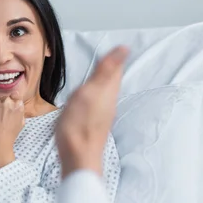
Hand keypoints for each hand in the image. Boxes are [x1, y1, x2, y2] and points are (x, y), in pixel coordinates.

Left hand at [0, 92, 24, 175]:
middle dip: (4, 105)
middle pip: (5, 98)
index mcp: (18, 106)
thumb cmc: (10, 136)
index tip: (10, 109)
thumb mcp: (21, 123)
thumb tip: (17, 103)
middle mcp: (7, 102)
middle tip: (2, 116)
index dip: (13, 103)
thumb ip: (20, 111)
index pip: (16, 97)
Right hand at [56, 46, 128, 178]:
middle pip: (111, 80)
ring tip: (99, 71)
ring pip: (104, 91)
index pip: (115, 69)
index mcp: (108, 90)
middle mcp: (108, 101)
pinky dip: (93, 94)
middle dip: (110, 67)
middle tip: (111, 55)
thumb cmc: (80, 125)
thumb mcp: (90, 91)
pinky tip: (87, 96)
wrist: (78, 156)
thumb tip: (124, 49)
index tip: (117, 46)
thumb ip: (106, 70)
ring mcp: (101, 113)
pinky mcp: (92, 122)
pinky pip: (96, 102)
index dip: (115, 57)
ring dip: (102, 80)